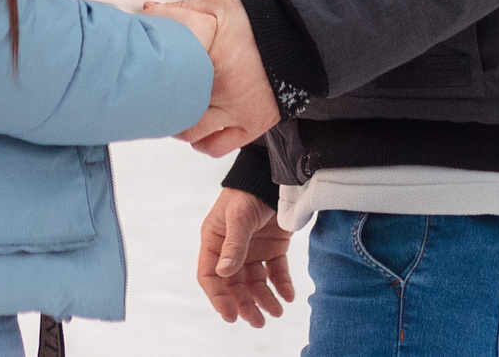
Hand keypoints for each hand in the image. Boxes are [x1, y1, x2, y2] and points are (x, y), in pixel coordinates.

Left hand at [154, 0, 280, 156]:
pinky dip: (200, 143)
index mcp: (213, 60)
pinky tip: (194, 128)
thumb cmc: (255, 22)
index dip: (152, 77)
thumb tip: (147, 11)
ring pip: (192, 133)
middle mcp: (225, 91)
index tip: (146, 74)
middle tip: (154, 95)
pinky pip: (216, 147)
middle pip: (176, 109)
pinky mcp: (253, 126)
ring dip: (178, 125)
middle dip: (161, 104)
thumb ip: (183, 10)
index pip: (168, 76)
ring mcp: (239, 113)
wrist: (300, 41)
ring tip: (173, 111)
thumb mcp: (219, 6)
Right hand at [197, 189, 295, 326]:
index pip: (210, 275)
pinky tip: (288, 295)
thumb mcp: (239, 216)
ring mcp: (253, 250)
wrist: (276, 176)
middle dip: (245, 304)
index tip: (230, 316)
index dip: (218, 297)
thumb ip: (234, 245)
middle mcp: (231, 249)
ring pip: (255, 283)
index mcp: (215, 241)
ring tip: (277, 312)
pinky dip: (282, 285)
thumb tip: (224, 273)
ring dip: (264, 299)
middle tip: (258, 322)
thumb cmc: (249, 192)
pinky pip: (276, 273)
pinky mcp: (273, 249)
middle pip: (234, 285)